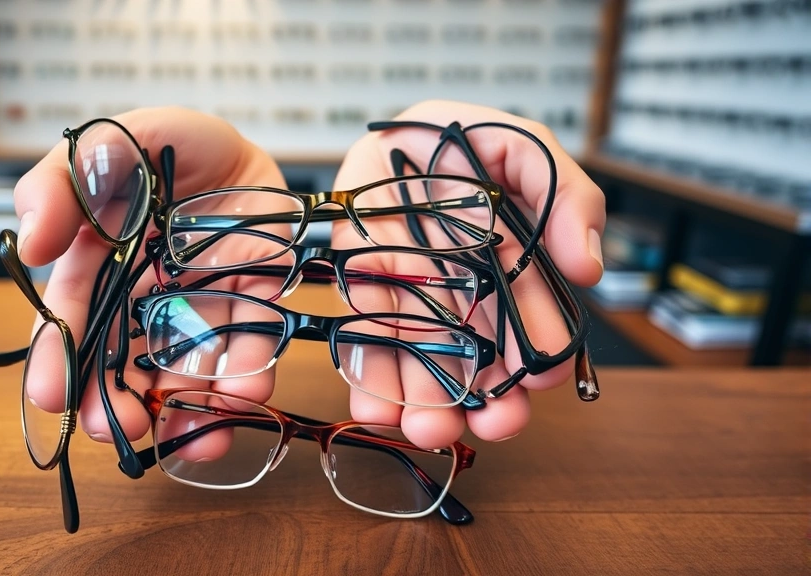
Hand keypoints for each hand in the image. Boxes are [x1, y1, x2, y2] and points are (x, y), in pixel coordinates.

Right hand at [15, 107, 288, 443]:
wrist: (244, 146)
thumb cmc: (170, 144)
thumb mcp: (111, 143)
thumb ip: (62, 180)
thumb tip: (30, 241)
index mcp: (101, 265)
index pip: (71, 318)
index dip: (57, 358)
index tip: (49, 396)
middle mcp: (147, 299)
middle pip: (123, 361)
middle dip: (115, 401)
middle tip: (112, 428)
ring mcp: (202, 308)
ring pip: (185, 369)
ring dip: (185, 410)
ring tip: (189, 439)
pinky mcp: (254, 308)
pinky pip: (250, 349)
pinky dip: (248, 377)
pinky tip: (245, 397)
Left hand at [331, 100, 605, 446]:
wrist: (394, 124)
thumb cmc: (465, 136)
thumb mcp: (526, 148)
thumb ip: (566, 197)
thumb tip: (591, 266)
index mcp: (512, 266)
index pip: (530, 317)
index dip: (537, 349)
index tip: (542, 378)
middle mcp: (465, 291)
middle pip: (480, 353)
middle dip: (488, 395)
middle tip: (495, 425)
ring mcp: (414, 292)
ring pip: (425, 356)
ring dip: (428, 400)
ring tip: (430, 431)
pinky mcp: (365, 287)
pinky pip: (367, 331)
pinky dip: (370, 371)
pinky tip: (376, 407)